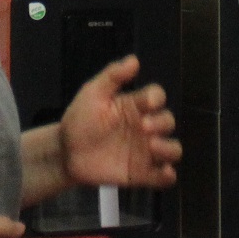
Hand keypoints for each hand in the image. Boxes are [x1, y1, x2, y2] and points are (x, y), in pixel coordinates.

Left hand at [62, 55, 181, 190]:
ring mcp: (145, 151)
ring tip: (152, 147)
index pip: (156, 97)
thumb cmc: (80, 120)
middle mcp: (144, 127)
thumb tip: (134, 60)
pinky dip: (167, 175)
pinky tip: (161, 172)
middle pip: (168, 121)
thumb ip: (112, 76)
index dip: (156, 98)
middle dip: (161, 123)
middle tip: (143, 127)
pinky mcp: (141, 173)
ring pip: (173, 149)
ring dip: (168, 148)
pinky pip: (164, 176)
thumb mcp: (92, 93)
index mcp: (135, 106)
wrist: (65, 153)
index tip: (147, 102)